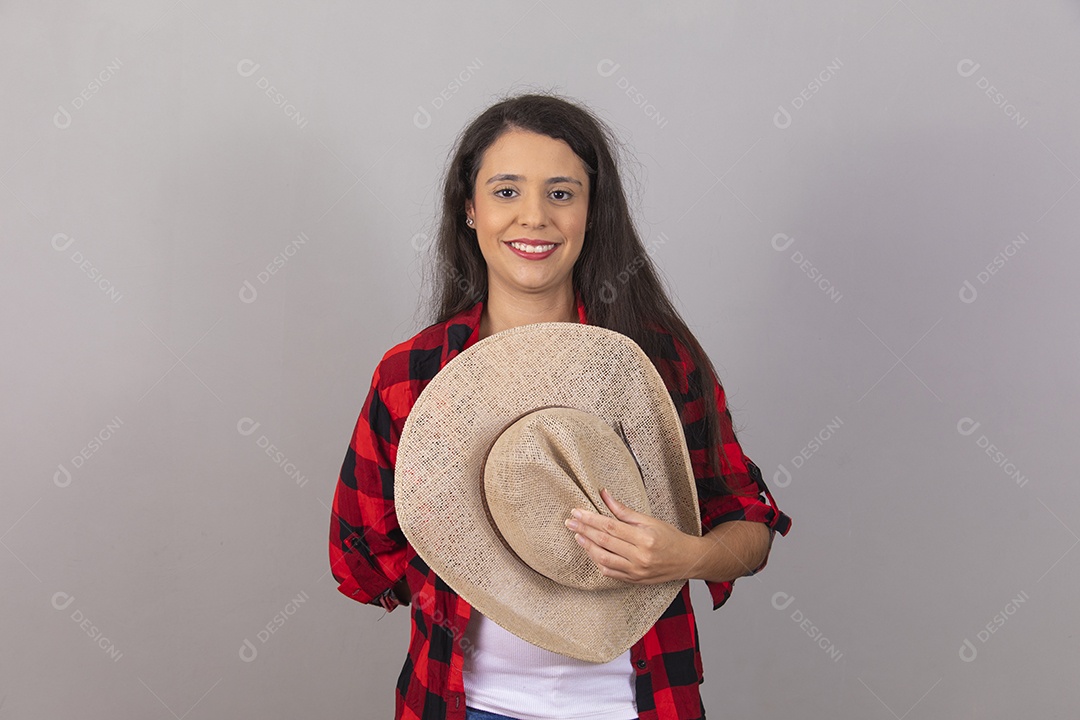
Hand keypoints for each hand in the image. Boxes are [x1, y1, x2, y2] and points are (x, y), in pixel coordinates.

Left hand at [563, 487, 697, 584]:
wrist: (687, 560)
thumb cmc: (669, 537)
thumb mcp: (649, 520)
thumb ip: (624, 511)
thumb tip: (604, 494)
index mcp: (644, 538)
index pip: (610, 527)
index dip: (591, 519)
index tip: (577, 512)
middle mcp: (639, 556)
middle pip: (604, 542)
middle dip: (584, 530)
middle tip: (570, 522)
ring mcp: (636, 571)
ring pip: (604, 559)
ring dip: (587, 547)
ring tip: (577, 535)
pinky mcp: (634, 580)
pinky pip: (610, 572)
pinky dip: (598, 562)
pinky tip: (590, 551)